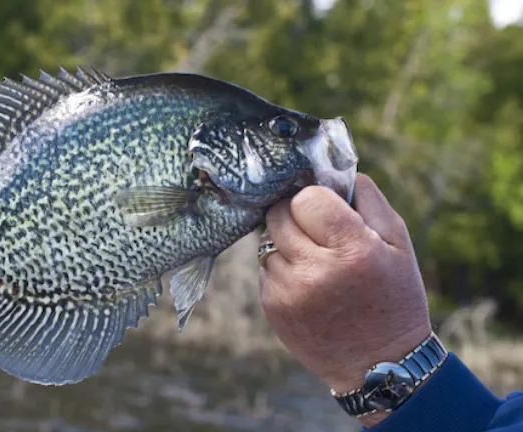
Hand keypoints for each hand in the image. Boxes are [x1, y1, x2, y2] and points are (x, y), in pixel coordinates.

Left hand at [258, 173, 432, 427]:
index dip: (315, 199)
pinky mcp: (273, 308)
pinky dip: (280, 268)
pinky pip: (264, 268)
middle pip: (279, 215)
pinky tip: (306, 283)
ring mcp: (289, 291)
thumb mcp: (399, 245)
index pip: (307, 198)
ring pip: (267, 241)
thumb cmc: (393, 297)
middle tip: (312, 228)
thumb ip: (369, 201)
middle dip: (293, 214)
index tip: (324, 209)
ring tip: (313, 260)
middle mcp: (315, 271)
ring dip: (285, 242)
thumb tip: (335, 170)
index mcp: (352, 250)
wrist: (378, 365)